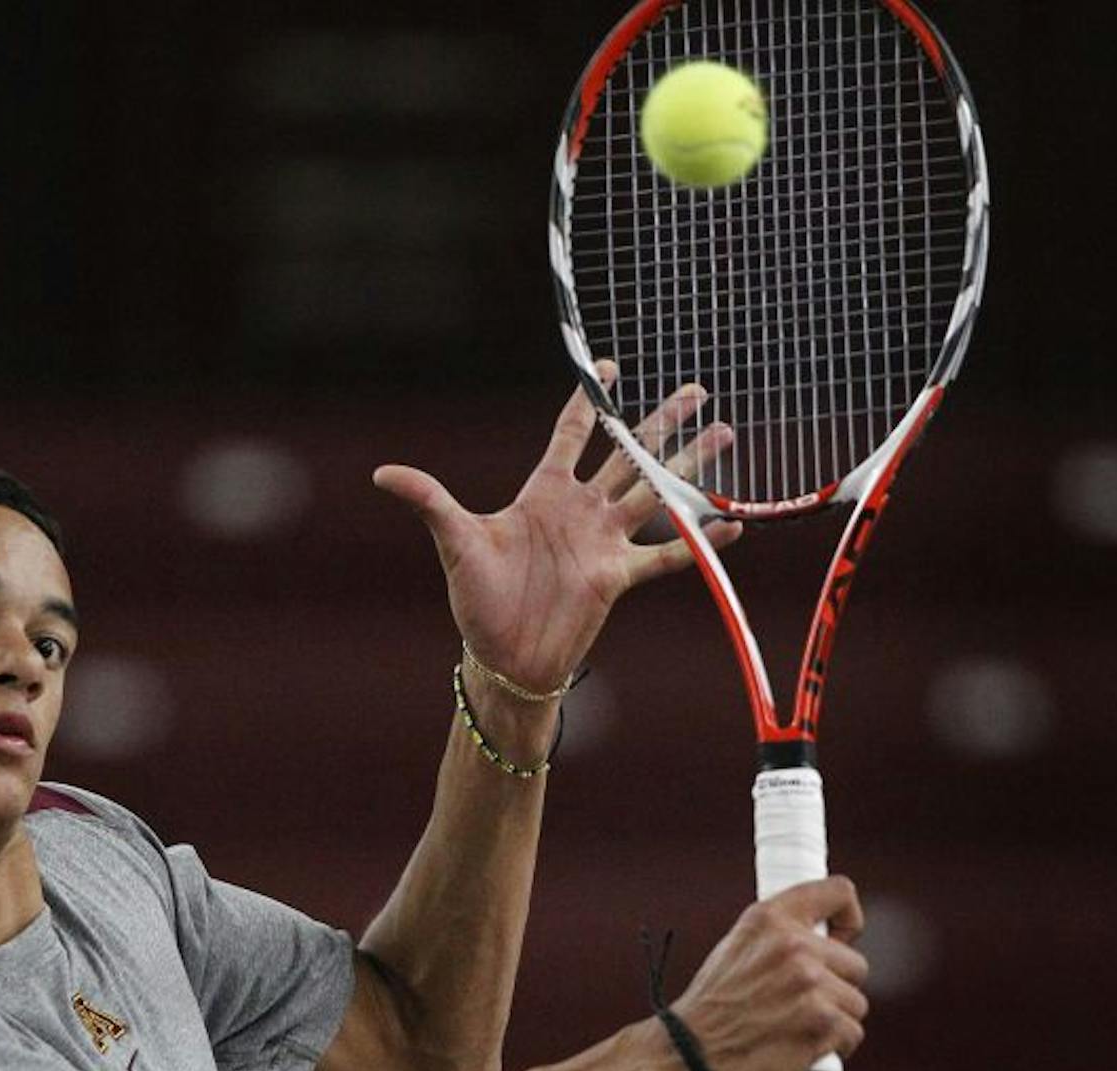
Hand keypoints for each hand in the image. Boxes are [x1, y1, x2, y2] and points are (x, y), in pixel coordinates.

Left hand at [371, 360, 741, 693]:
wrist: (504, 658)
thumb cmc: (478, 600)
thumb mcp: (456, 542)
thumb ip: (430, 501)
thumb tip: (382, 474)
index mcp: (544, 492)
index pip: (574, 433)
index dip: (589, 400)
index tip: (608, 365)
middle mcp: (581, 510)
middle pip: (630, 453)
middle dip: (662, 421)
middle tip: (697, 388)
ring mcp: (605, 541)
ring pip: (657, 491)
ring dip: (690, 465)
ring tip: (725, 432)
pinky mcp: (620, 576)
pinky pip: (669, 553)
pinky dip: (701, 541)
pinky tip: (734, 524)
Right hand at [672, 877, 868, 1070]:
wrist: (688, 1056)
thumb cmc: (712, 1009)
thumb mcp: (736, 947)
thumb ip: (778, 936)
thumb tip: (823, 940)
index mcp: (770, 919)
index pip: (839, 892)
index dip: (848, 919)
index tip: (841, 940)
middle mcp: (793, 946)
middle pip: (855, 964)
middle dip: (836, 987)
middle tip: (803, 1003)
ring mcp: (810, 985)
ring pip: (855, 1003)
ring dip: (835, 1020)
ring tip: (797, 1028)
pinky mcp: (822, 1023)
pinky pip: (852, 1033)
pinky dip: (834, 1046)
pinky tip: (805, 1048)